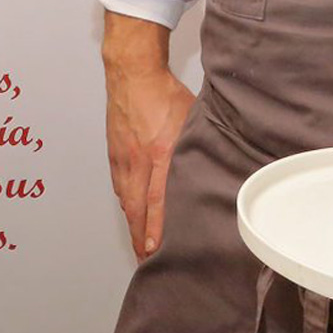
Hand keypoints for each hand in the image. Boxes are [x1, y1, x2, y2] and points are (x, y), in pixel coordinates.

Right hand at [105, 56, 194, 259]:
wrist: (131, 72)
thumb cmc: (163, 92)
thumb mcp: (191, 118)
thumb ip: (200, 143)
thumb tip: (218, 162)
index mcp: (160, 152)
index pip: (158, 198)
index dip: (157, 227)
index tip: (156, 249)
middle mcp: (138, 160)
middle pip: (137, 207)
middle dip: (140, 237)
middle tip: (145, 260)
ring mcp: (123, 157)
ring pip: (125, 200)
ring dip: (132, 225)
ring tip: (138, 244)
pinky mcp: (114, 152)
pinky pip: (118, 185)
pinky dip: (124, 204)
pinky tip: (130, 212)